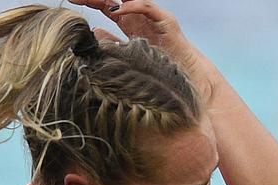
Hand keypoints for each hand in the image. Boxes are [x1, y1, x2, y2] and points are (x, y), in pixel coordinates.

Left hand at [69, 0, 216, 101]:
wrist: (188, 83)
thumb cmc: (160, 74)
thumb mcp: (128, 59)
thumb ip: (112, 47)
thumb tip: (92, 38)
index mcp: (128, 25)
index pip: (105, 6)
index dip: (89, 1)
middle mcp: (139, 18)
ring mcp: (152, 17)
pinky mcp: (166, 21)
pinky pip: (147, 7)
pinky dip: (132, 6)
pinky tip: (117, 9)